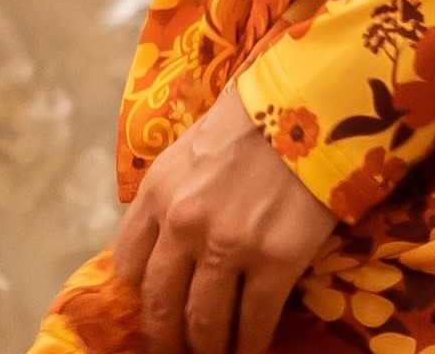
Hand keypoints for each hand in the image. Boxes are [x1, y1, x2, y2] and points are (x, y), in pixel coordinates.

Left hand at [111, 85, 337, 353]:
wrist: (307, 105)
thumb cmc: (248, 124)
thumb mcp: (188, 153)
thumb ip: (170, 200)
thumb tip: (162, 252)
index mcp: (157, 192)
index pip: (127, 267)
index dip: (141, 296)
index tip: (155, 311)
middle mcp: (184, 223)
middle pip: (161, 305)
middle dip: (167, 340)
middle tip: (177, 352)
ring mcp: (229, 244)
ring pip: (205, 323)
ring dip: (208, 349)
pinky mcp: (275, 260)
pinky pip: (254, 323)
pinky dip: (249, 346)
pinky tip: (251, 349)